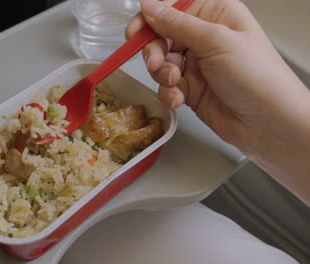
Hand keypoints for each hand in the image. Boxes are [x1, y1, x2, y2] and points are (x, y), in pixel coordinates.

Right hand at [126, 0, 309, 202]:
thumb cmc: (258, 77)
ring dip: (162, 74)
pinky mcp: (191, 89)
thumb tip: (149, 6)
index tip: (134, 34)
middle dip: (155, 51)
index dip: (150, 20)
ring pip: (161, 63)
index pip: (172, 9)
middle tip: (156, 63)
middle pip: (162, 36)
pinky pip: (167, 86)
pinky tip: (178, 99)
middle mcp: (204, 38)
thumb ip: (177, 24)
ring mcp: (197, 65)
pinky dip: (168, 93)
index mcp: (215, 15)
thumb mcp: (215, 42)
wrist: (269, 124)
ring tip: (175, 83)